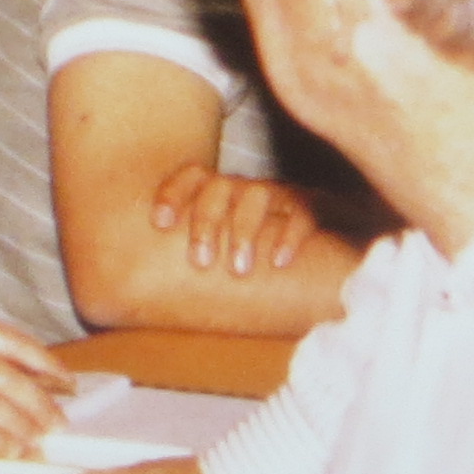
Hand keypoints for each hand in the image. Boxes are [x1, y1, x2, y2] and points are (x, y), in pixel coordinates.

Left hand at [149, 167, 322, 276]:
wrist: (334, 238)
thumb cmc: (261, 255)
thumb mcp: (224, 253)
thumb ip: (196, 259)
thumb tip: (139, 296)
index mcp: (221, 193)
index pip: (192, 176)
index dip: (173, 193)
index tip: (159, 222)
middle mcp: (248, 189)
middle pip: (220, 189)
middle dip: (205, 222)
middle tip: (199, 262)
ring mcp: (281, 195)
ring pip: (257, 196)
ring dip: (244, 231)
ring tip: (238, 269)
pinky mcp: (317, 205)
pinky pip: (303, 211)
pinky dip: (290, 235)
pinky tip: (279, 261)